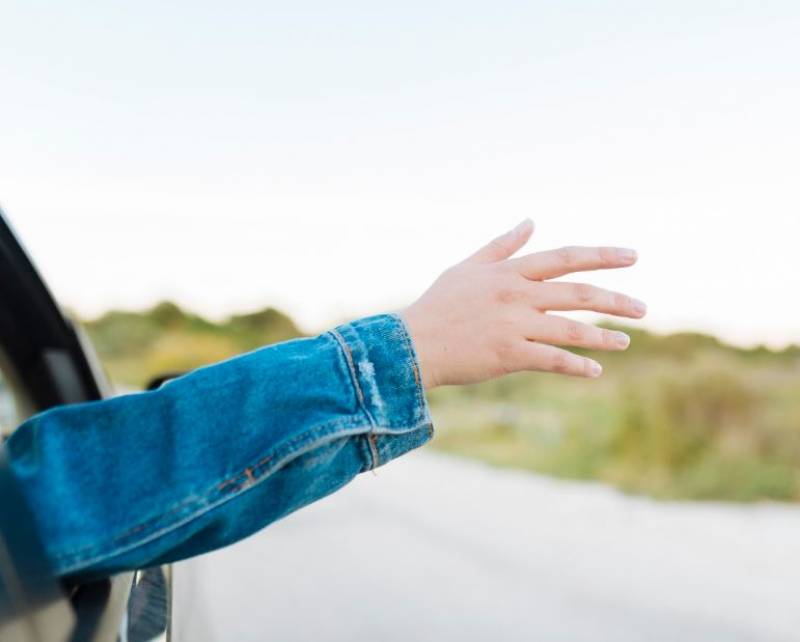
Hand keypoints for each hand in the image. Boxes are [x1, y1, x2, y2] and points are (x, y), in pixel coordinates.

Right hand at [401, 219, 645, 388]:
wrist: (412, 344)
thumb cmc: (438, 304)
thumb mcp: (467, 267)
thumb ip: (502, 245)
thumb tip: (530, 221)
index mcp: (509, 272)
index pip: (564, 258)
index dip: (601, 255)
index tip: (632, 256)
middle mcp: (516, 295)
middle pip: (577, 293)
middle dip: (615, 299)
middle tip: (643, 308)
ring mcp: (514, 325)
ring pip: (571, 328)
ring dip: (603, 335)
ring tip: (626, 341)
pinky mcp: (509, 355)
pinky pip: (553, 360)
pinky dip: (576, 365)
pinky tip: (595, 371)